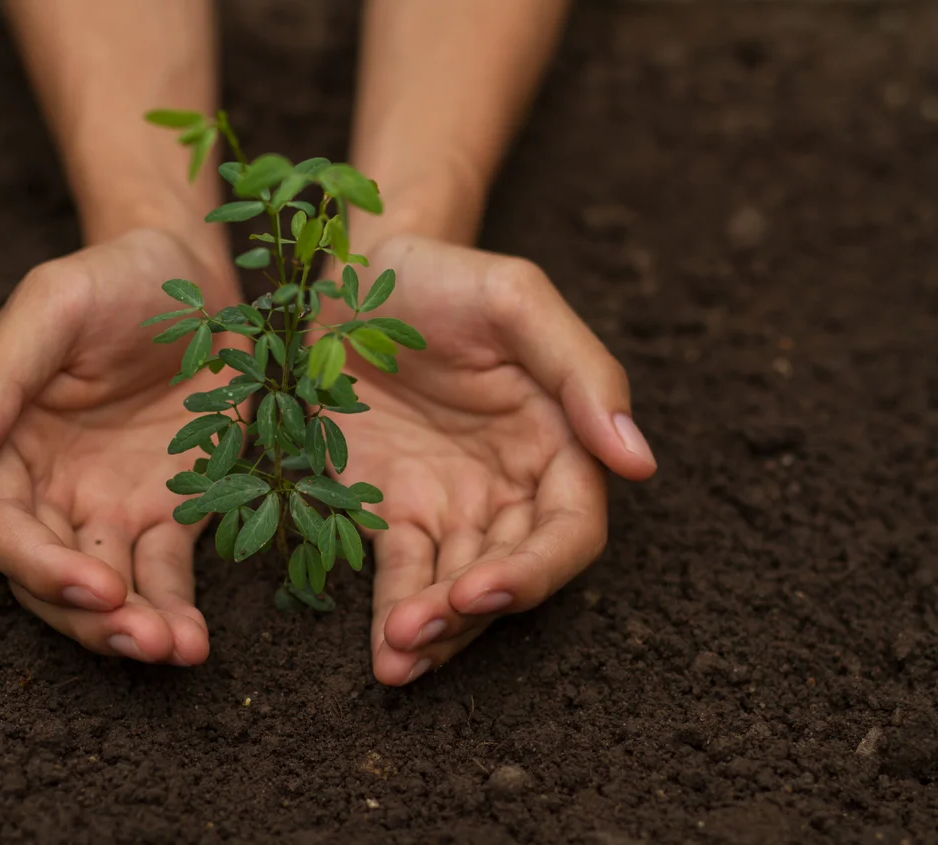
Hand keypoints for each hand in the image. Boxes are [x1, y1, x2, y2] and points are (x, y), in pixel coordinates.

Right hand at [0, 228, 237, 665]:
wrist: (195, 274)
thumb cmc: (112, 279)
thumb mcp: (53, 307)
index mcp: (5, 445)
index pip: (0, 527)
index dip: (36, 564)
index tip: (90, 584)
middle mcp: (51, 489)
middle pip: (48, 577)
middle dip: (88, 616)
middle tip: (139, 638)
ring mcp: (110, 507)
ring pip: (106, 590)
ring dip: (132, 629)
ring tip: (172, 650)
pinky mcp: (168, 514)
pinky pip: (164, 576)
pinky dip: (176, 611)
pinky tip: (194, 642)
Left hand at [329, 235, 656, 684]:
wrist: (354, 273)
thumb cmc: (445, 278)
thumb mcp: (516, 299)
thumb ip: (581, 371)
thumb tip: (640, 462)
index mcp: (556, 442)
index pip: (570, 530)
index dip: (535, 570)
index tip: (484, 586)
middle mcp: (508, 487)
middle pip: (511, 573)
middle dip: (472, 610)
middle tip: (421, 627)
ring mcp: (447, 506)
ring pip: (456, 589)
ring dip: (434, 631)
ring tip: (397, 656)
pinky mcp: (389, 513)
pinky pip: (400, 576)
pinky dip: (393, 616)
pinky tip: (384, 652)